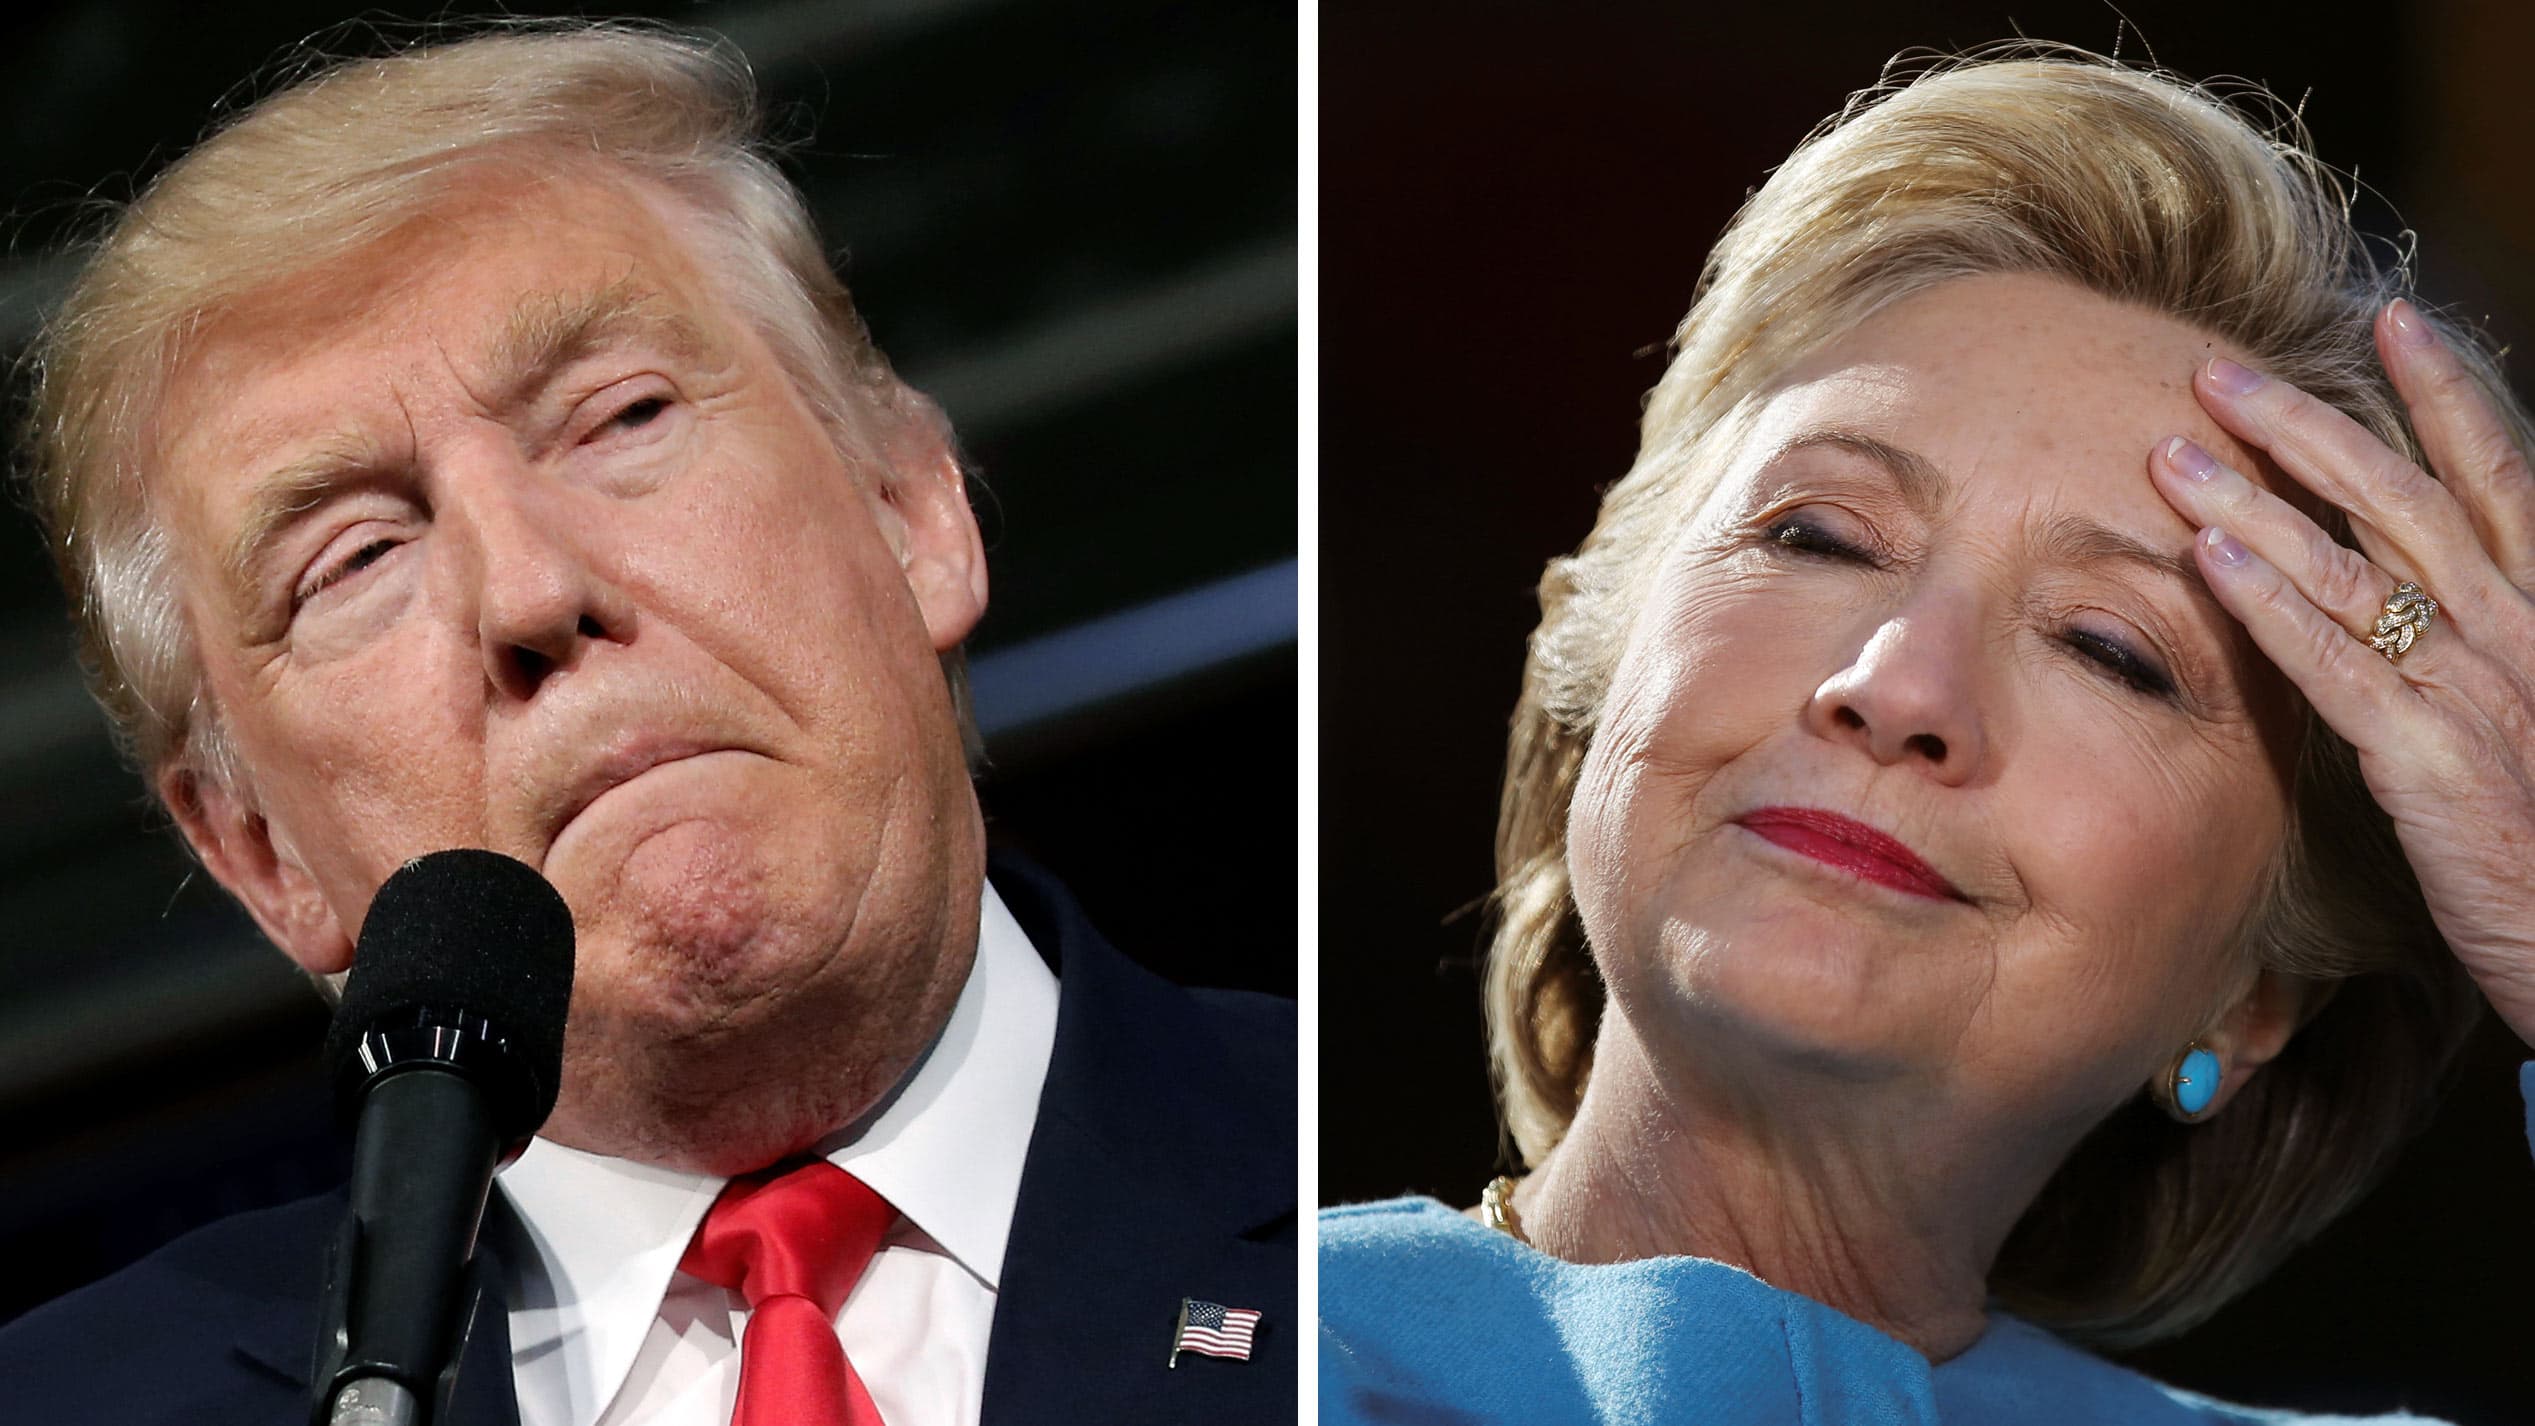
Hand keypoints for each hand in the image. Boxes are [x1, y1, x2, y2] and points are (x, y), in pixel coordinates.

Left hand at [2148, 300, 2534, 1047]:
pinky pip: (2336, 661)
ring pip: (2354, 565)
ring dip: (2255, 499)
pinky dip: (2269, 602)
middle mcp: (2520, 634)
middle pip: (2404, 496)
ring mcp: (2476, 692)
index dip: (2447, 392)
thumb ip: (2482, 651)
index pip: (2497, 476)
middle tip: (2217, 371)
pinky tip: (2207, 557)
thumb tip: (2415, 594)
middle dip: (2308, 424)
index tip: (2394, 318)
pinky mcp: (2428, 760)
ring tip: (2172, 451)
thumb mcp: (2532, 722)